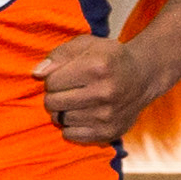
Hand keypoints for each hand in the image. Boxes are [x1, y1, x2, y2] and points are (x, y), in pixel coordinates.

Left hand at [33, 33, 154, 149]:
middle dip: (55, 95)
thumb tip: (37, 74)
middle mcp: (104, 93)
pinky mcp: (108, 133)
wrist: (143, 77)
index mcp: (97, 67)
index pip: (51, 82)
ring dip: (63, 110)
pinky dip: (71, 126)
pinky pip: (70, 135)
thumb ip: (59, 55)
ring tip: (78, 100)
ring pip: (60, 119)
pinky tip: (83, 114)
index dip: (54, 78)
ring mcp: (107, 116)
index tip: (66, 75)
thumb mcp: (86, 44)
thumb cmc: (109, 58)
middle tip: (70, 89)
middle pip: (53, 102)